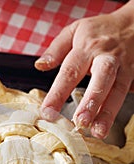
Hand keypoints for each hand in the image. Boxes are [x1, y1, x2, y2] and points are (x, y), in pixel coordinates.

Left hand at [35, 1, 133, 138]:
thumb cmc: (99, 31)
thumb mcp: (75, 31)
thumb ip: (56, 49)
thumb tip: (39, 65)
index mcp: (87, 47)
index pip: (70, 72)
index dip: (58, 93)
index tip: (47, 113)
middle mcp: (107, 58)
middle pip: (100, 80)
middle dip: (91, 103)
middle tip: (80, 122)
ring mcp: (124, 68)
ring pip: (117, 91)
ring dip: (108, 113)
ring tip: (98, 132)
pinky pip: (126, 94)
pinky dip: (117, 110)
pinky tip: (107, 125)